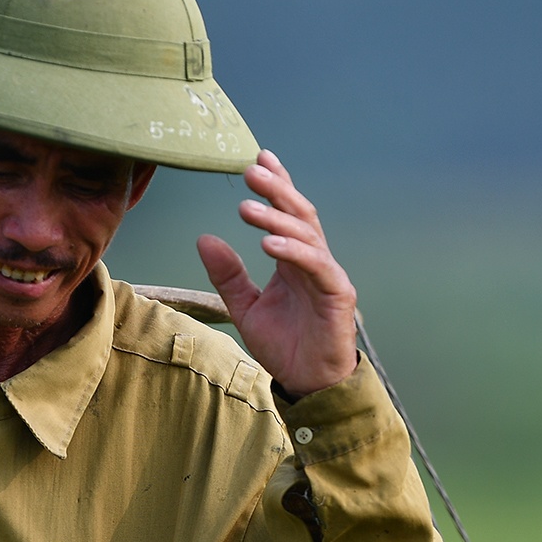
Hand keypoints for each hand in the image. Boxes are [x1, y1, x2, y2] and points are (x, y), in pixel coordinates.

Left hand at [196, 150, 358, 398]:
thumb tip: (204, 238)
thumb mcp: (245, 307)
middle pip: (299, 215)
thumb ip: (228, 274)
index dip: (277, 184)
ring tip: (247, 207)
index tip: (258, 158)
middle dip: (277, 190)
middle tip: (252, 170)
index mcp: (294, 260)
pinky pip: (316, 266)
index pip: (287, 213)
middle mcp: (314, 261)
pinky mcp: (338, 295)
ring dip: (276, 219)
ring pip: (306, 235)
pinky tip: (268, 244)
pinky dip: (294, 251)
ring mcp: (328, 275)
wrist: (308, 383)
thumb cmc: (284, 346)